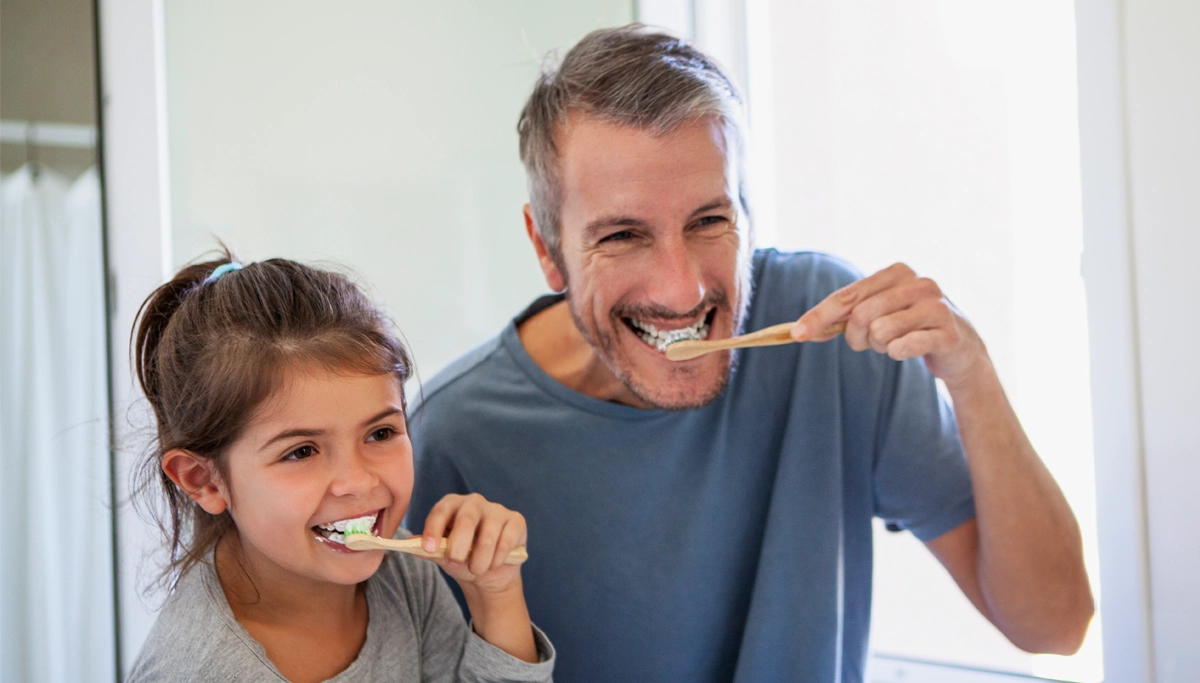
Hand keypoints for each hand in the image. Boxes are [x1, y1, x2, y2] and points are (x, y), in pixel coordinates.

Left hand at [420, 493, 526, 594]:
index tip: (429, 548)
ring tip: (476, 570)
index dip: (434, 528)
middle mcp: (474, 502)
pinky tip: (493, 564)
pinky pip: (506, 541)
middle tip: (455, 564)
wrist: (488, 573)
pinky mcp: (516, 521)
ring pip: (488, 536)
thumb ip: (428, 550)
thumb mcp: (441, 556)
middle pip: (466, 519)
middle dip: (458, 547)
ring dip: (479, 561)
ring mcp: (497, 510)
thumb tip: (410, 545)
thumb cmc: (462, 559)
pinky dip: (497, 559)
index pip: (441, 510)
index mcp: (452, 505)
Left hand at [791, 262, 987, 388]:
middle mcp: (919, 283)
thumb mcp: (878, 313)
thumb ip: (844, 315)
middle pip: (862, 314)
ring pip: (881, 331)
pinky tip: (908, 349)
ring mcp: (936, 306)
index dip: (819, 316)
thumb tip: (801, 329)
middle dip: (856, 337)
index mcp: (898, 272)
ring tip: (895, 343)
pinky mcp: (948, 332)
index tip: (797, 334)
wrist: (958, 347)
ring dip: (880, 346)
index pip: (848, 295)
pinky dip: (898, 353)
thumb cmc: (909, 327)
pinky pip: (904, 347)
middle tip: (868, 343)